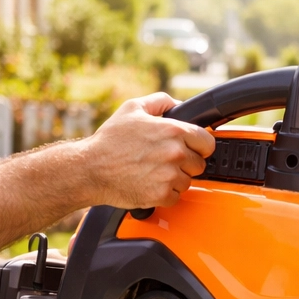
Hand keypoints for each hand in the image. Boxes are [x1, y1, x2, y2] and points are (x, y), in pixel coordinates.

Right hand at [80, 93, 214, 208]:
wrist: (90, 169)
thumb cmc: (109, 140)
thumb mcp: (132, 108)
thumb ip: (160, 102)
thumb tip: (177, 105)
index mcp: (174, 131)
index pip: (208, 142)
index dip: (199, 145)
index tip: (191, 148)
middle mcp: (175, 153)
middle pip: (200, 164)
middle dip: (186, 162)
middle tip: (166, 160)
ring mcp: (169, 176)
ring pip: (188, 181)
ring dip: (175, 178)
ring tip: (154, 171)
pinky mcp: (161, 195)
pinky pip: (176, 197)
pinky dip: (165, 193)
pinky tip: (150, 183)